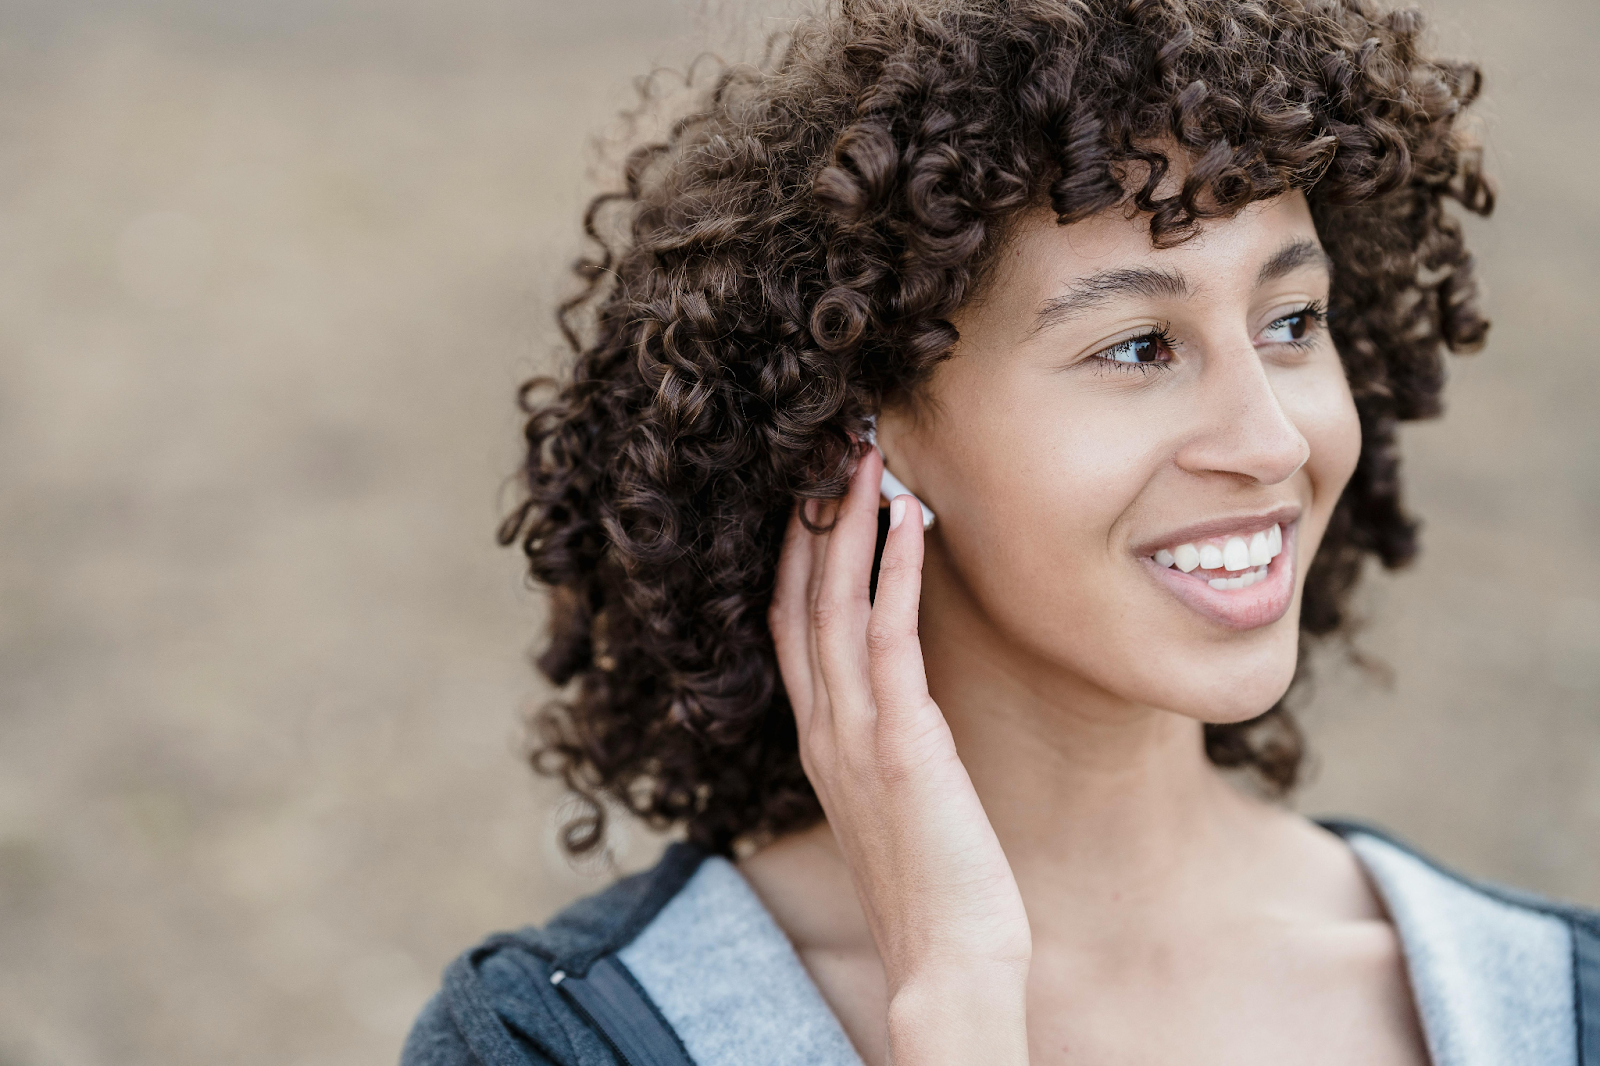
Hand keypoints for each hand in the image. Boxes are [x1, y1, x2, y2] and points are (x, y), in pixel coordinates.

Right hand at [769, 445, 1030, 1065]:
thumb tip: (903, 701)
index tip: (813, 492)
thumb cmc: (935, 887)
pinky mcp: (899, 746)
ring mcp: (852, 736)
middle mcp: (821, 729)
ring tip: (865, 458)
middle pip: (798, 600)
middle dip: (810, 519)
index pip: (789, 625)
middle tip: (831, 447)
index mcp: (819, 739)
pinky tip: (907, 522)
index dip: (795, 554)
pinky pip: (888, 641)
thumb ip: (884, 745)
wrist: (948, 963)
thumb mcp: (895, 801)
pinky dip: (892, 575)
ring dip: (847, 526)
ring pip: (834, 607)